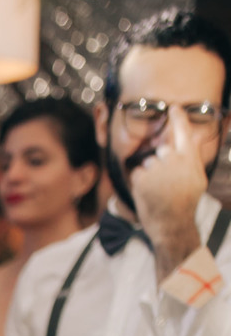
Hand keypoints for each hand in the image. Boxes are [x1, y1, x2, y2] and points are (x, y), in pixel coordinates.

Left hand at [129, 110, 206, 267]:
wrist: (172, 226)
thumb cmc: (185, 204)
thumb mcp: (197, 179)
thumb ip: (193, 156)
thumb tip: (196, 135)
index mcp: (189, 159)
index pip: (183, 132)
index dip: (178, 119)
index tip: (173, 108)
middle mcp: (173, 160)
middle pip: (162, 150)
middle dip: (161, 163)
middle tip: (166, 184)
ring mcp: (156, 169)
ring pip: (148, 163)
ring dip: (150, 175)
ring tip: (158, 192)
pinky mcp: (142, 179)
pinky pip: (137, 174)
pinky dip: (140, 183)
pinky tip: (148, 194)